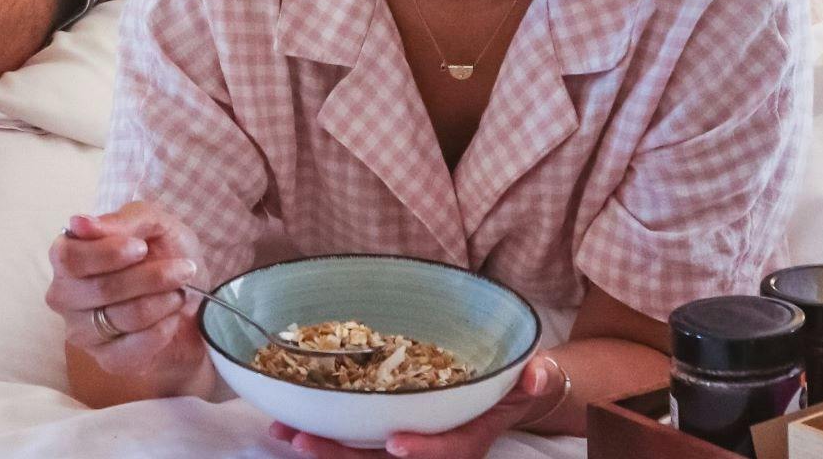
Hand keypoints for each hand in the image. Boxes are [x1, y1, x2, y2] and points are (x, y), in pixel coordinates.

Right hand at [46, 203, 208, 394]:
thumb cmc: (166, 253)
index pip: (70, 259)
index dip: (109, 253)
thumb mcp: (154, 225)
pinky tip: (171, 317)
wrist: (195, 299)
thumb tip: (79, 223)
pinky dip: (164, 328)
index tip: (142, 247)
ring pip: (122, 317)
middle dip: (150, 277)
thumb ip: (121, 221)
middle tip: (182, 269)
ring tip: (179, 292)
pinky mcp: (107, 360)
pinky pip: (134, 348)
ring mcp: (83, 332)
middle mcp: (65, 297)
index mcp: (68, 256)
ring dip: (163, 300)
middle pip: (100, 289)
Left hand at [269, 356, 566, 458]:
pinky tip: (290, 421)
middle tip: (305, 441)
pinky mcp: (385, 437)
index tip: (395, 444)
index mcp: (466, 440)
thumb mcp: (529, 379)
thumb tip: (537, 373)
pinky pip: (354, 442)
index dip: (422, 450)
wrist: (500, 399)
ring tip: (284, 431)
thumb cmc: (511, 386)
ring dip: (323, 448)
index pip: (445, 451)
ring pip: (361, 456)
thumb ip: (534, 378)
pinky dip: (323, 434)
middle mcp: (431, 450)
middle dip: (344, 456)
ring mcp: (406, 446)